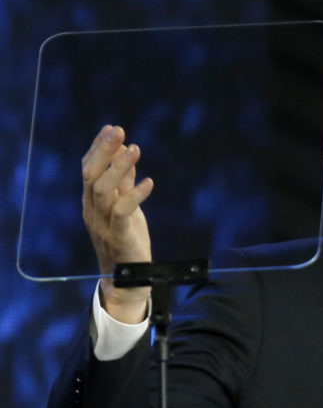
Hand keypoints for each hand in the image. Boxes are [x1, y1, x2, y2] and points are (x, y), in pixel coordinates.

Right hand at [82, 125, 153, 322]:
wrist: (128, 279)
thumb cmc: (127, 239)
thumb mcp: (126, 207)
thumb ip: (125, 183)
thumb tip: (127, 154)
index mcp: (91, 202)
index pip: (88, 169)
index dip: (98, 148)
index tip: (111, 128)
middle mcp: (92, 211)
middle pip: (91, 175)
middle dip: (104, 150)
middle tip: (119, 130)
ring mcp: (103, 224)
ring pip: (103, 190)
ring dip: (118, 167)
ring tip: (135, 148)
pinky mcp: (119, 235)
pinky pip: (123, 211)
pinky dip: (136, 194)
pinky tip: (149, 181)